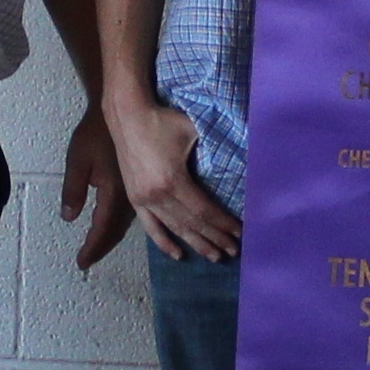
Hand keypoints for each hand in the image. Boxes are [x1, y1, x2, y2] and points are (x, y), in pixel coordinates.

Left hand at [58, 107, 135, 271]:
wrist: (121, 112)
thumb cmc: (95, 133)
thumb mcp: (78, 161)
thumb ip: (73, 190)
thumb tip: (69, 218)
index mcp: (114, 192)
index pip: (102, 228)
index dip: (92, 247)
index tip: (81, 263)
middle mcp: (130, 197)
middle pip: (116, 232)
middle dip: (101, 248)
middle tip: (86, 262)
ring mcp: (138, 192)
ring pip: (125, 225)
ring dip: (111, 239)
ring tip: (98, 250)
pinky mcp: (139, 186)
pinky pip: (132, 214)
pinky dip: (120, 226)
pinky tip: (115, 229)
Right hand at [106, 98, 240, 262]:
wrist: (127, 114)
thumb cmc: (164, 120)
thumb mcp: (194, 131)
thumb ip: (215, 147)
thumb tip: (241, 159)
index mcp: (173, 180)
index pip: (204, 211)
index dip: (223, 224)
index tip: (239, 233)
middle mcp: (157, 196)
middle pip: (192, 224)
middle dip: (215, 238)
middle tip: (233, 251)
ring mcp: (143, 199)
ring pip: (174, 228)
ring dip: (196, 244)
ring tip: (215, 256)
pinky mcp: (134, 198)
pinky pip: (150, 227)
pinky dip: (164, 242)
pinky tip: (178, 254)